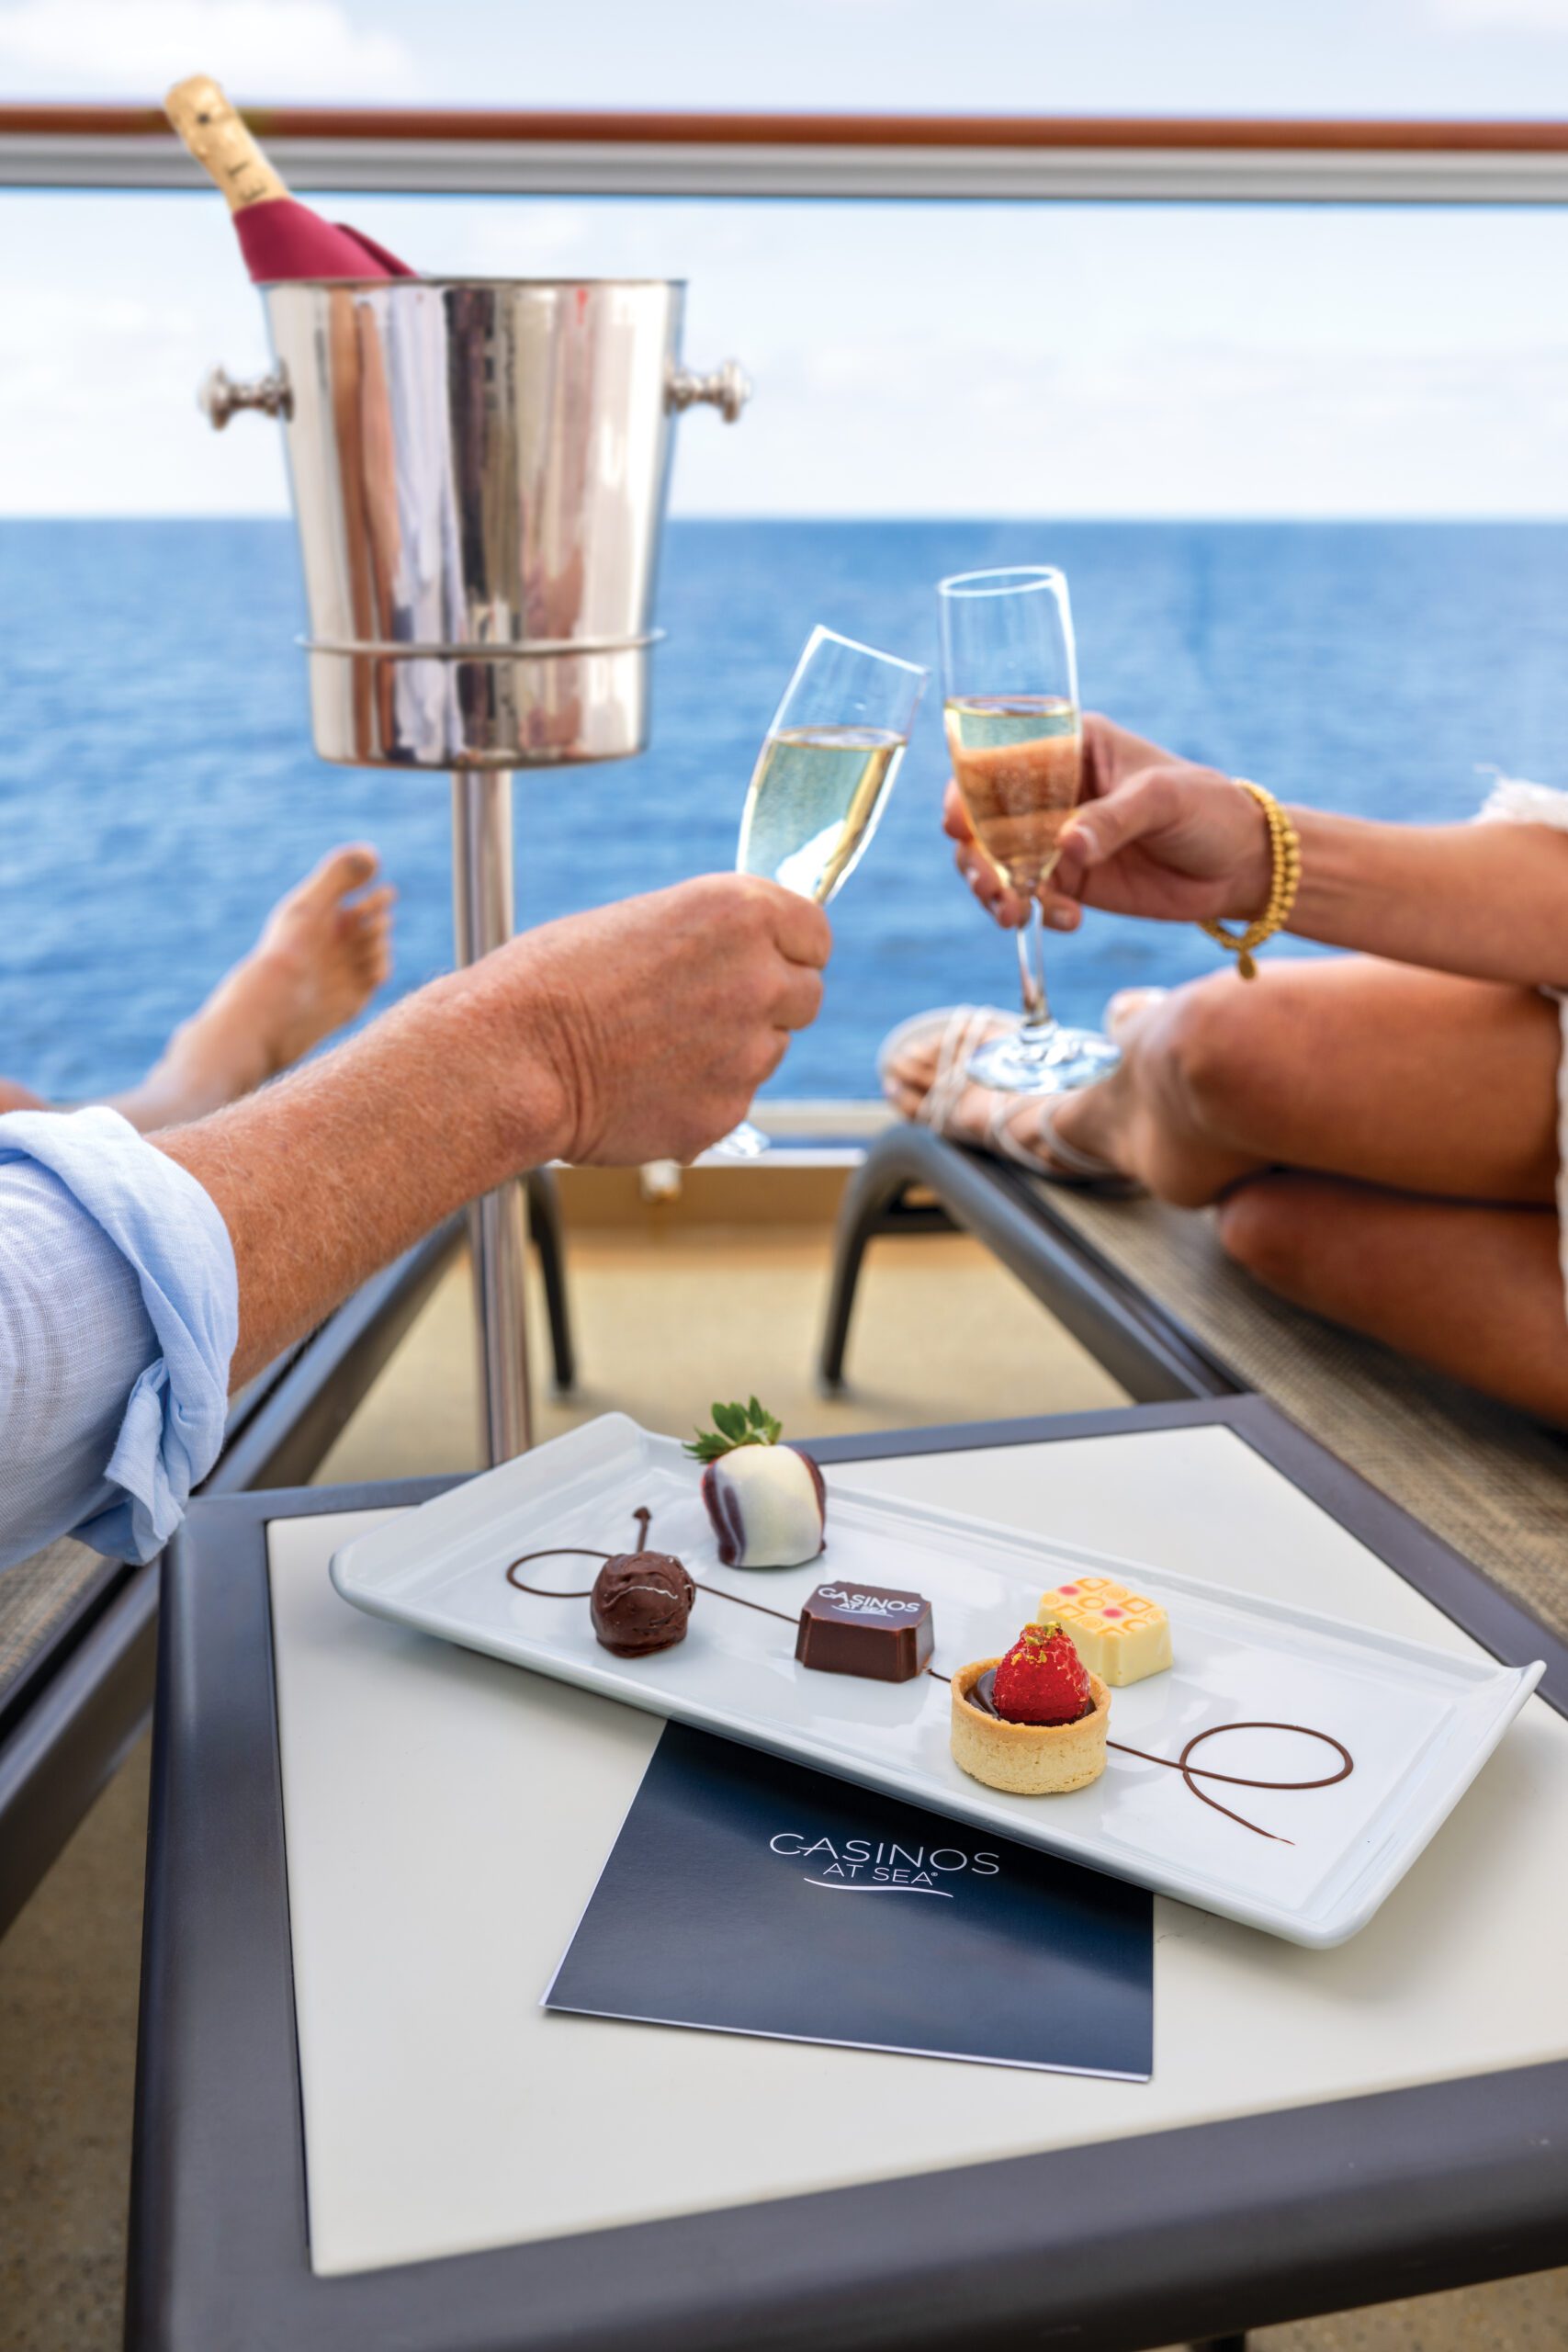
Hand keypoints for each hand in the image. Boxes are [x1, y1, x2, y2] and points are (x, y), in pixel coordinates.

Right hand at [495, 874, 830, 1163]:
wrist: (511, 1057)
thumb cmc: (554, 981)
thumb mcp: (646, 922)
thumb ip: (714, 939)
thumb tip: (752, 960)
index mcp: (740, 912)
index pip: (816, 933)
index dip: (788, 948)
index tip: (764, 958)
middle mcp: (759, 978)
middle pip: (806, 995)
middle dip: (769, 1002)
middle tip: (703, 1009)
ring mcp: (749, 1052)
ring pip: (770, 1051)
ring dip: (732, 1050)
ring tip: (654, 1046)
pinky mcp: (728, 1112)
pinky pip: (735, 1100)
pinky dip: (702, 1096)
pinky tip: (644, 1083)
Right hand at [944, 712, 1273, 931]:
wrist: (1240, 866)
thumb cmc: (1208, 809)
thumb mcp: (1164, 800)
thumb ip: (1113, 819)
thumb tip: (1065, 847)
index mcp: (1070, 747)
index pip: (1002, 758)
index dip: (968, 788)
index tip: (958, 822)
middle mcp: (1053, 791)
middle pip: (986, 817)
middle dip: (977, 854)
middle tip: (990, 886)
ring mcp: (1055, 838)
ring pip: (998, 861)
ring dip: (995, 888)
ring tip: (1013, 914)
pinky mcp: (1069, 881)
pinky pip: (1031, 897)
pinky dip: (1036, 912)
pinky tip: (1067, 921)